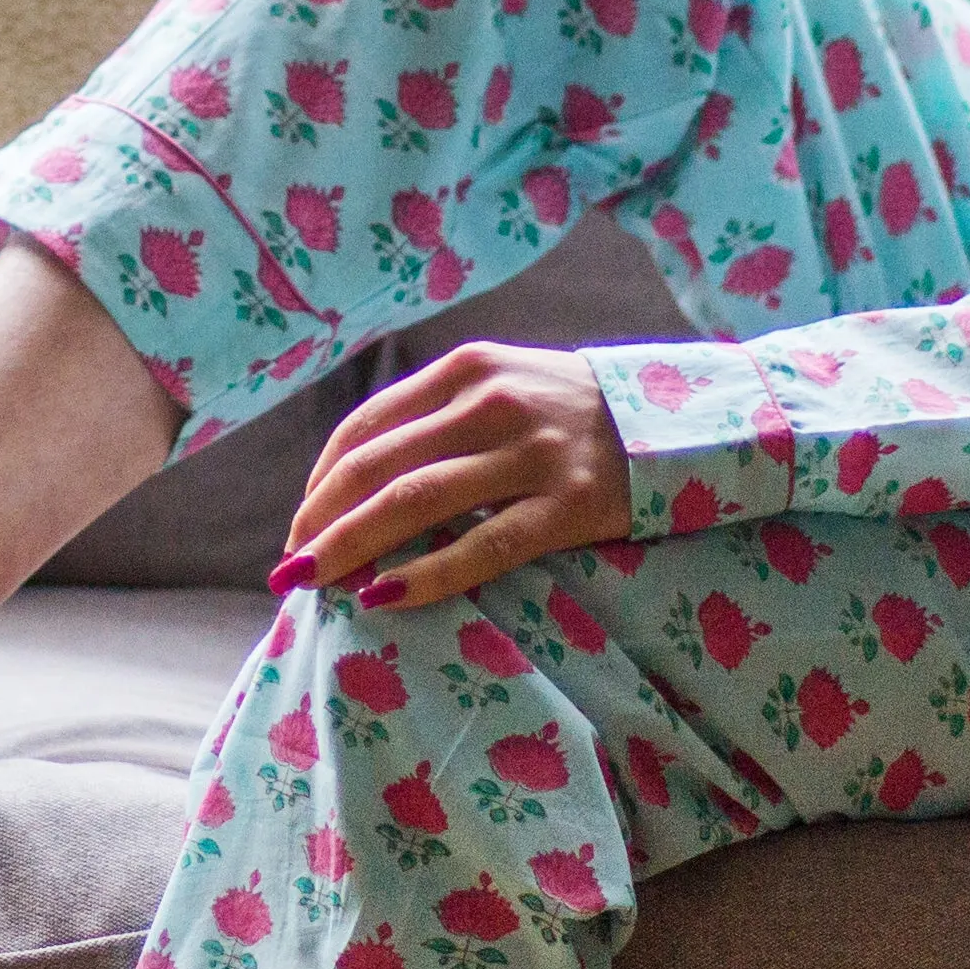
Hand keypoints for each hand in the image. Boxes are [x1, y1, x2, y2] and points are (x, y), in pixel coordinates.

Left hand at [274, 344, 634, 609]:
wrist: (681, 421)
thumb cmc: (575, 415)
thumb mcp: (504, 385)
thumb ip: (439, 415)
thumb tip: (355, 481)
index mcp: (465, 370)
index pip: (365, 427)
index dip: (319, 483)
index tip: (299, 528)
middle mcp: (490, 403)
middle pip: (376, 467)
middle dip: (319, 522)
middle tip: (288, 570)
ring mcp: (530, 454)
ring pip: (413, 504)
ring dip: (349, 548)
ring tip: (312, 586)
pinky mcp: (567, 504)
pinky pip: (482, 547)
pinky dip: (425, 575)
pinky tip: (384, 598)